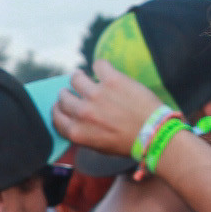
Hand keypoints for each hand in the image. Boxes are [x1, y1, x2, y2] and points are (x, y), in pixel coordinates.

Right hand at [52, 61, 167, 156]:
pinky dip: (101, 67)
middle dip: (70, 94)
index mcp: (77, 132)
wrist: (154, 134)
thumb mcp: (98, 147)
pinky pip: (98, 65)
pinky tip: (107, 72)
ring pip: (75, 77)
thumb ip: (83, 133)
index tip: (65, 106)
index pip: (56, 116)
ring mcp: (95, 95)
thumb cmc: (128, 143)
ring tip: (91, 80)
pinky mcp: (111, 80)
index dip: (59, 109)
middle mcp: (82, 113)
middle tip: (81, 93)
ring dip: (81, 78)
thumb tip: (75, 119)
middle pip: (63, 96)